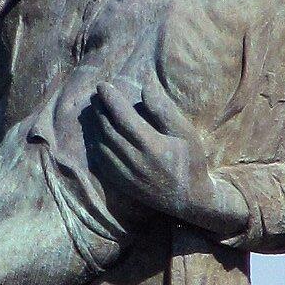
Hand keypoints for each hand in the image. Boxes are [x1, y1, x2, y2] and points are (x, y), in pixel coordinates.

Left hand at [84, 84, 241, 233]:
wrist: (189, 199)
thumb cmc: (190, 160)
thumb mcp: (185, 132)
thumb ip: (164, 111)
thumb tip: (145, 87)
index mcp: (152, 146)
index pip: (123, 118)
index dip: (111, 100)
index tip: (103, 85)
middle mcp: (136, 162)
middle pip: (108, 130)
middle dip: (99, 109)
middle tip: (96, 94)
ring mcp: (126, 175)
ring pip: (102, 146)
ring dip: (95, 125)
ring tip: (94, 109)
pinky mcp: (122, 185)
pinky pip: (102, 162)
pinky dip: (96, 144)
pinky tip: (96, 134)